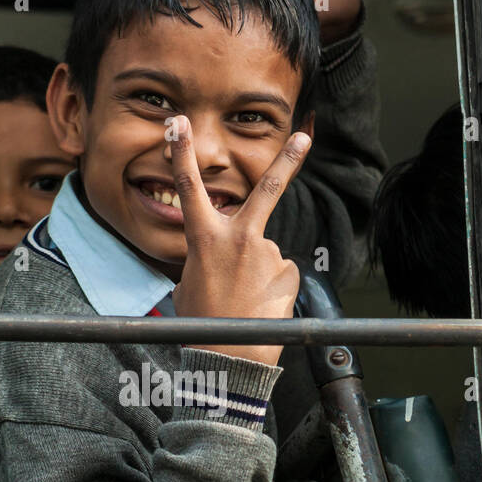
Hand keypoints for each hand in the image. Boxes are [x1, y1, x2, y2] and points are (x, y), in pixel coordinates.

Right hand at [170, 118, 308, 367]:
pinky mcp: (286, 272)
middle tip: (303, 135)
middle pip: (267, 189)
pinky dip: (273, 289)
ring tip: (244, 302)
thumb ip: (207, 258)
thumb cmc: (203, 323)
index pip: (189, 187)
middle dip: (288, 159)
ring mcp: (267, 253)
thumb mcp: (189, 283)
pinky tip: (260, 306)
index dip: (182, 153)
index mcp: (204, 238)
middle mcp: (239, 238)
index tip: (178, 123)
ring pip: (267, 254)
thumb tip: (227, 256)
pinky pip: (281, 274)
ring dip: (259, 274)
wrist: (227, 357)